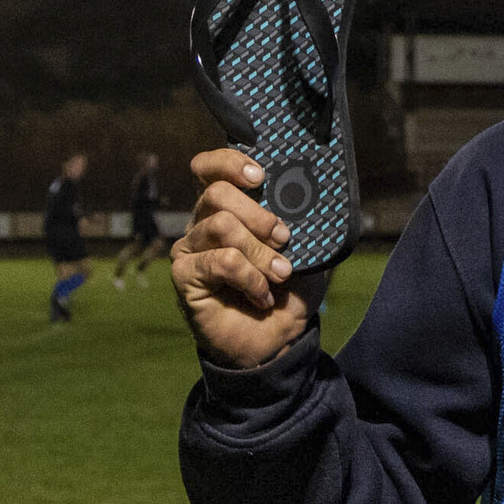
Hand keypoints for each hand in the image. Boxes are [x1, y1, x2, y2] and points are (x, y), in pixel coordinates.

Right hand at [170, 148, 318, 368]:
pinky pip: (220, 261)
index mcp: (226, 209)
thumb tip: (319, 198)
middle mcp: (202, 224)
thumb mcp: (307, 251)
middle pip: (217, 194)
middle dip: (259, 215)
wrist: (275, 341)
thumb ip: (306, 222)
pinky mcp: (185, 276)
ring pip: (221, 226)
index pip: (210, 169)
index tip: (261, 177)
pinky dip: (250, 276)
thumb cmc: (287, 292)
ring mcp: (190, 249)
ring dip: (259, 251)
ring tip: (279, 274)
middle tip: (285, 239)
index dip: (230, 163)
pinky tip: (262, 294)